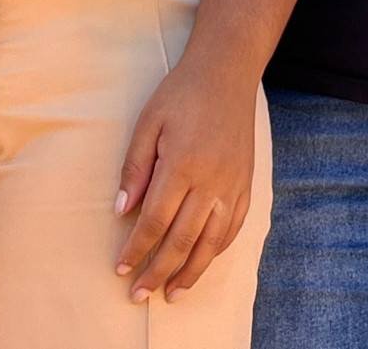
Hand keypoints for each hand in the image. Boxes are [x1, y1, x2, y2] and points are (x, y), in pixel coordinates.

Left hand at [115, 53, 259, 302]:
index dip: (136, 250)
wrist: (228, 72)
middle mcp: (211, 181)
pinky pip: (234, 227)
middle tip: (139, 295)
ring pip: (211, 242)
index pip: (154, 221)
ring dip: (190, 272)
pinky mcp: (246, 183)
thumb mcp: (149, 123)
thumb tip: (121, 211)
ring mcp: (233, 185)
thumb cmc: (182, 94)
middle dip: (158, 272)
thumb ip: (134, 169)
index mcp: (182, 165)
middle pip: (182, 240)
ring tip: (172, 294)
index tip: (120, 269)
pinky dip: (217, 250)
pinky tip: (202, 262)